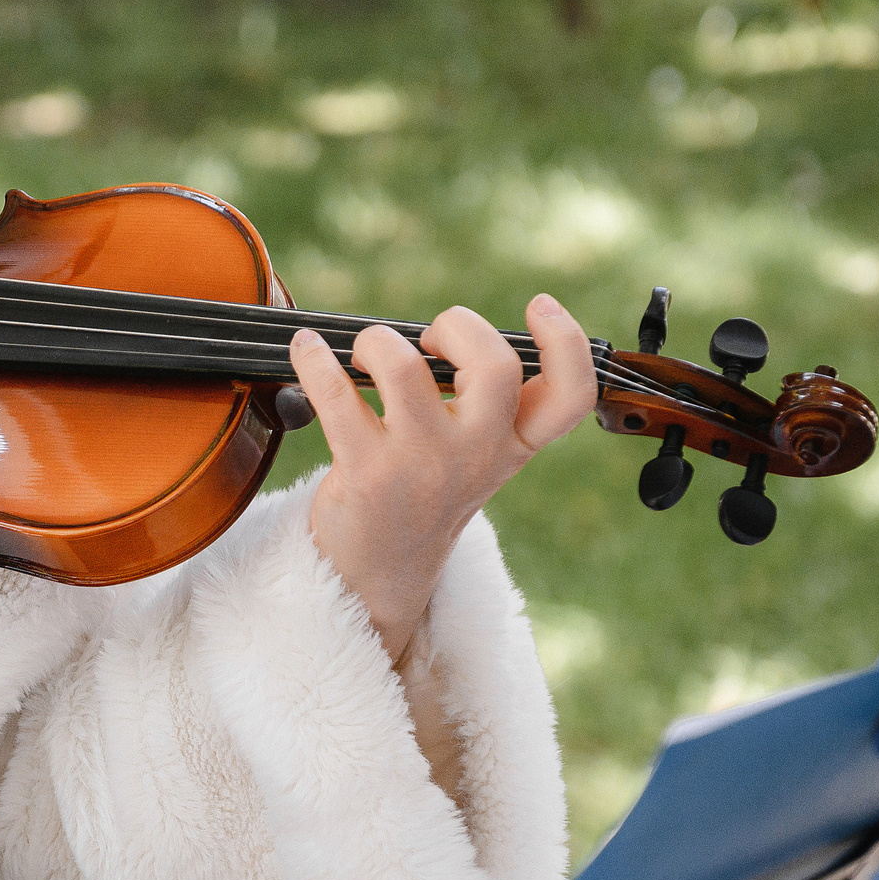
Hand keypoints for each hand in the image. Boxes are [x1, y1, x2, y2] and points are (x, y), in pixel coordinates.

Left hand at [292, 295, 595, 659]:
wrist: (382, 573)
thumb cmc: (427, 493)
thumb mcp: (479, 457)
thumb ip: (490, 404)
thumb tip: (451, 328)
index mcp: (514, 445)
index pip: (571, 397)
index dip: (568, 343)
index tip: (539, 306)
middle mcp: (477, 455)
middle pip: (495, 366)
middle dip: (459, 325)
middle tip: (430, 340)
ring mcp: (422, 465)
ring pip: (403, 368)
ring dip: (378, 341)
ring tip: (367, 355)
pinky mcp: (367, 473)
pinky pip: (336, 393)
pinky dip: (314, 358)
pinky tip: (307, 350)